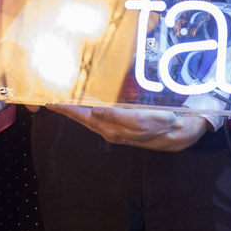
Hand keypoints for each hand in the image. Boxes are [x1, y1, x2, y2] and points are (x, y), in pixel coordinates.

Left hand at [51, 104, 210, 151]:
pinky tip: (87, 103)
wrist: (180, 133)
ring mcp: (114, 129)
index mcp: (111, 128)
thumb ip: (119, 117)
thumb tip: (96, 111)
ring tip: (64, 98)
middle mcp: (109, 130)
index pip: (82, 115)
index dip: (66, 108)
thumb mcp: (143, 119)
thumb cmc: (163, 124)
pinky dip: (88, 110)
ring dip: (76, 109)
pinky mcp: (122, 126)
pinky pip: (98, 117)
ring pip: (89, 118)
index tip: (49, 100)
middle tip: (50, 97)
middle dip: (66, 108)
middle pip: (82, 117)